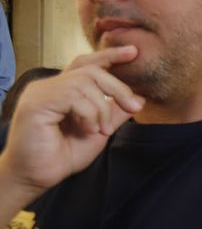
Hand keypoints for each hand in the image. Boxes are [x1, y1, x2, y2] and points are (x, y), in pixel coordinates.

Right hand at [0, 47, 143, 195]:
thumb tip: (139, 97)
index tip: (133, 52)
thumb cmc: (61, 156)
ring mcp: (40, 92)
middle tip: (134, 108)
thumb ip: (115, 113)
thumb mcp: (98, 131)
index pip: (86, 64)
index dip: (109, 56)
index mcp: (62, 90)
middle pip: (91, 70)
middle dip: (119, 88)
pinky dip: (89, 113)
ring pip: (86, 82)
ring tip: (99, 130)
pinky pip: (73, 95)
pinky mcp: (36, 103)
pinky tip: (87, 129)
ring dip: (102, 108)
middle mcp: (48, 86)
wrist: (35, 177)